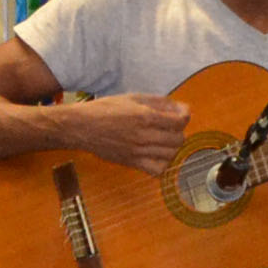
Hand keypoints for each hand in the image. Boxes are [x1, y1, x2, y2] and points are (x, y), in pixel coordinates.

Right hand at [65, 95, 194, 172]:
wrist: (82, 127)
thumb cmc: (105, 109)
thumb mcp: (133, 98)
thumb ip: (158, 102)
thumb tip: (179, 107)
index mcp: (145, 117)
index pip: (180, 121)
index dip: (185, 115)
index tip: (181, 113)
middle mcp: (144, 136)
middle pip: (178, 140)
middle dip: (179, 131)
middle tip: (170, 126)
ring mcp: (138, 152)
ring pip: (171, 155)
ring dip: (172, 147)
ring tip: (164, 139)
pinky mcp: (132, 163)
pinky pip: (157, 170)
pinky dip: (162, 163)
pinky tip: (157, 154)